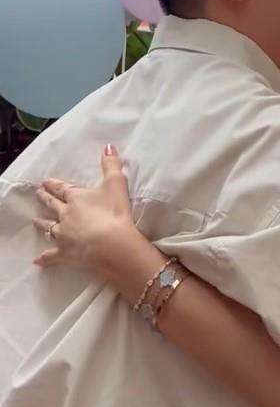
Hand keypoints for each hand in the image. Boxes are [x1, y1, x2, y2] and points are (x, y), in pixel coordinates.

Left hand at [33, 144, 138, 270]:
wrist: (112, 244)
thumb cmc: (115, 212)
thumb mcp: (116, 184)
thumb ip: (111, 165)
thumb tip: (109, 146)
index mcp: (76, 198)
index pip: (62, 189)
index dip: (54, 185)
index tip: (45, 181)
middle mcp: (66, 215)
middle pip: (53, 205)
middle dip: (45, 199)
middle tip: (37, 194)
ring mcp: (64, 235)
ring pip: (49, 228)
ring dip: (42, 223)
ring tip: (35, 221)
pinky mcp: (66, 253)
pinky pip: (52, 255)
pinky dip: (45, 257)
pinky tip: (38, 260)